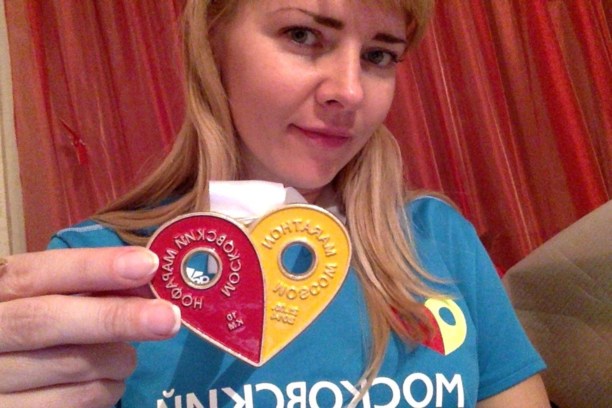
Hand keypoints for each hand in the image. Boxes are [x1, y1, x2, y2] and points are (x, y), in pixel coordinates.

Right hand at [0, 247, 180, 407]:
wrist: (9, 382)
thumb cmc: (34, 336)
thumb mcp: (46, 302)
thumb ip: (85, 290)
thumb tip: (145, 278)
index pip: (37, 273)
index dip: (93, 267)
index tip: (146, 264)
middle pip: (47, 321)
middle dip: (115, 317)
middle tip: (168, 318)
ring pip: (70, 367)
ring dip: (118, 360)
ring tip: (125, 355)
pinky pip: (78, 404)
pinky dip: (107, 390)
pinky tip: (106, 381)